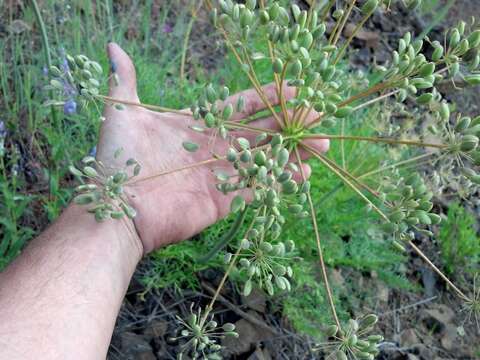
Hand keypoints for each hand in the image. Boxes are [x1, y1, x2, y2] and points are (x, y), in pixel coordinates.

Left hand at [97, 43, 328, 252]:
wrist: (115, 209)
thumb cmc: (118, 160)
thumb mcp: (121, 113)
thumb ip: (124, 80)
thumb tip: (113, 46)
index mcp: (198, 123)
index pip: (242, 105)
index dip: (268, 96)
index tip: (295, 87)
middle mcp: (215, 147)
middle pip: (261, 130)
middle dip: (290, 121)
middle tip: (319, 114)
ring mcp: (221, 173)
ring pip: (266, 157)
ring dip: (293, 150)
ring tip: (322, 142)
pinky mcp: (224, 199)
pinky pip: (258, 187)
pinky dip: (281, 180)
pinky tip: (305, 172)